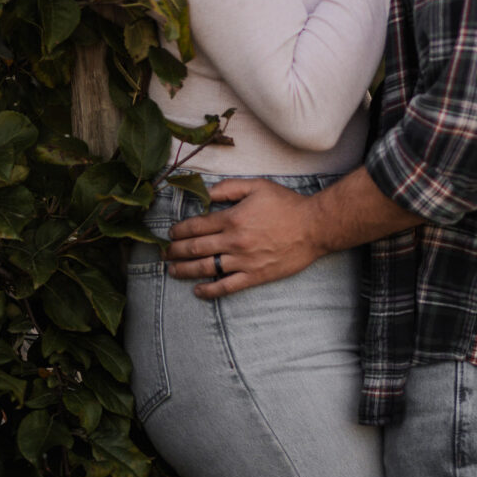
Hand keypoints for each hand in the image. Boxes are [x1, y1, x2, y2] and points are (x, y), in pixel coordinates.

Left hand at [166, 178, 324, 297]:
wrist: (313, 227)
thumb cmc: (286, 204)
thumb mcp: (257, 186)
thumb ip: (229, 188)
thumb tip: (206, 193)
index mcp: (233, 219)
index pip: (197, 226)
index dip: (179, 230)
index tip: (170, 233)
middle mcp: (234, 242)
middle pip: (196, 249)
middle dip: (175, 251)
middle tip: (163, 252)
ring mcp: (243, 262)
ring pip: (206, 269)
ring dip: (184, 270)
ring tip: (172, 270)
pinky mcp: (254, 276)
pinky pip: (226, 286)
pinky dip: (209, 290)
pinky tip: (198, 290)